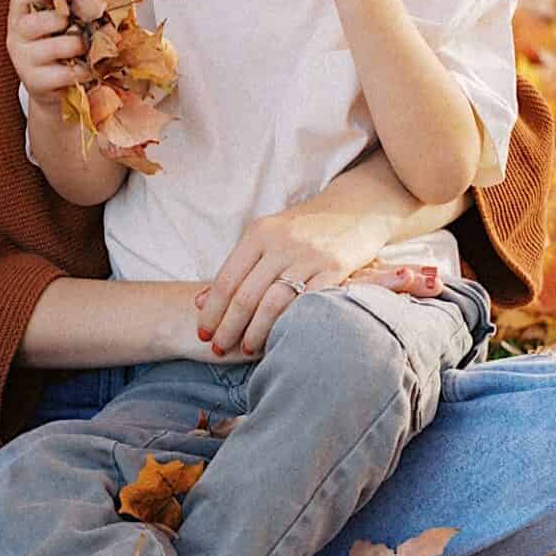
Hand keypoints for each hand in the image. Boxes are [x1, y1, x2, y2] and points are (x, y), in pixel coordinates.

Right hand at [7, 0, 87, 104]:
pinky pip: (66, 73)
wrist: (50, 88)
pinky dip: (84, 70)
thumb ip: (64, 7)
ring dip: (79, 45)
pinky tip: (88, 69)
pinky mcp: (36, 83)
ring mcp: (23, 62)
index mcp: (19, 18)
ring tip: (87, 47)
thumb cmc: (57, 49)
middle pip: (35, 22)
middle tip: (78, 24)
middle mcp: (16, 39)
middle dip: (64, 20)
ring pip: (56, 46)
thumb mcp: (54, 26)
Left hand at [194, 204, 389, 356]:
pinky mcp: (336, 267)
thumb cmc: (303, 230)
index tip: (202, 333)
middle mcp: (281, 244)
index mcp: (258, 234)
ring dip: (256, 331)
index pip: (226, 280)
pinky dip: (292, 324)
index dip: (212, 311)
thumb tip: (200, 302)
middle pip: (246, 295)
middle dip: (229, 327)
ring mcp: (309, 256)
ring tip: (245, 349)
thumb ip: (236, 269)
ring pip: (274, 302)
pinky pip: (308, 303)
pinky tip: (282, 339)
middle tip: (218, 349)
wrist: (355, 207)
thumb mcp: (266, 239)